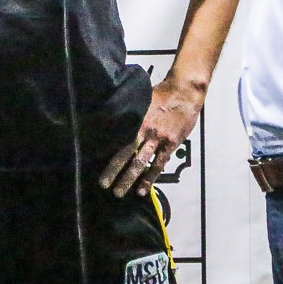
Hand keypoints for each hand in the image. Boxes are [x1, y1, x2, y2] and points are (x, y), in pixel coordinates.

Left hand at [101, 72, 205, 196]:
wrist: (184, 92)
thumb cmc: (162, 94)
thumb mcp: (142, 100)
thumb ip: (131, 115)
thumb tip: (113, 124)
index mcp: (136, 119)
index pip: (118, 138)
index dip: (108, 151)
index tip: (98, 160)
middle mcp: (146, 130)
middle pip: (126, 154)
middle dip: (114, 171)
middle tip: (104, 184)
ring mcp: (159, 139)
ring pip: (141, 162)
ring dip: (129, 179)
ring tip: (119, 191)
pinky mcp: (171, 144)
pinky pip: (158, 164)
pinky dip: (149, 178)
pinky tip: (142, 189)